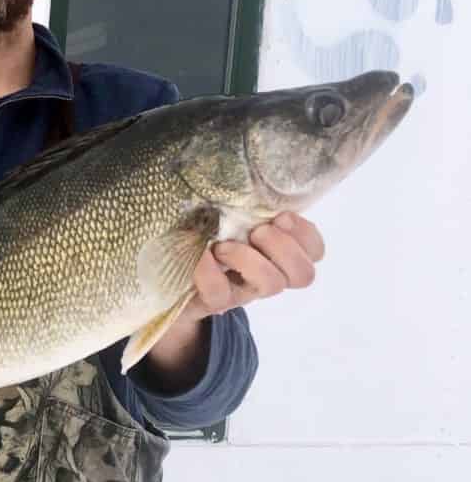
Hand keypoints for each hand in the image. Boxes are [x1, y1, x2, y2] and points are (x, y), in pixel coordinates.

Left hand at [142, 212, 324, 388]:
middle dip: (284, 247)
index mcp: (276, 253)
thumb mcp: (229, 217)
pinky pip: (219, 292)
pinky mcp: (213, 302)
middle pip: (303, 275)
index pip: (314, 252)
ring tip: (223, 246)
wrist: (167, 277)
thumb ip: (246, 205)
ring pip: (271, 285)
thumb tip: (243, 179)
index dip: (306, 235)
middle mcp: (266, 275)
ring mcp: (242, 292)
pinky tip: (201, 254)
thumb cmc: (203, 235)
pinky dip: (209, 270)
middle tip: (257, 232)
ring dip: (250, 259)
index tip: (281, 216)